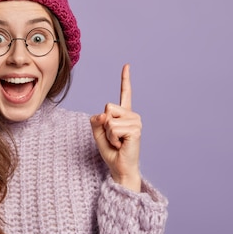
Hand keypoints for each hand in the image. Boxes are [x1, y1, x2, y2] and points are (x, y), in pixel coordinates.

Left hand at [90, 64, 141, 191]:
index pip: (125, 94)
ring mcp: (136, 121)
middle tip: (114, 138)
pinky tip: (121, 144)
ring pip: (109, 119)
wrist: (120, 168)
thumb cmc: (111, 152)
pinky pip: (113, 128)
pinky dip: (112, 138)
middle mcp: (132, 115)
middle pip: (108, 107)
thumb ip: (97, 120)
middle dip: (104, 124)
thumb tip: (104, 114)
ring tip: (118, 142)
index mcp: (124, 114)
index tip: (127, 65)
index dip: (125, 79)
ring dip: (108, 134)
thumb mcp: (98, 133)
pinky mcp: (135, 129)